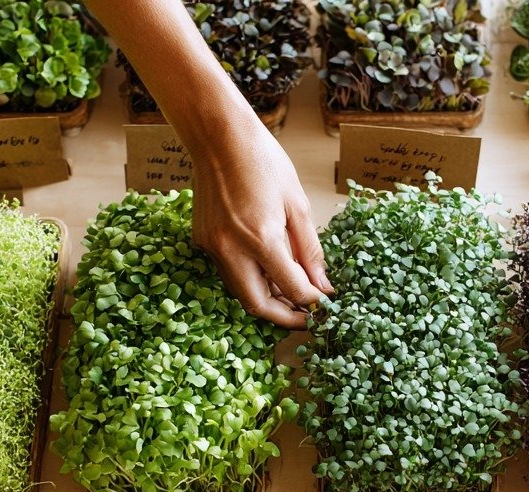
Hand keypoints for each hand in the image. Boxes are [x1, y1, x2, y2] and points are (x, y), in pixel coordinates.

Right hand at [192, 122, 332, 328]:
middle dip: (284, 317)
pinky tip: (269, 271)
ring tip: (291, 294)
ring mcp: (212, 247)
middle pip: (258, 305)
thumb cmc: (263, 162)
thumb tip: (321, 285)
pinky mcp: (203, 241)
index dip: (311, 302)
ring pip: (240, 292)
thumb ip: (310, 250)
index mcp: (261, 238)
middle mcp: (231, 249)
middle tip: (307, 317)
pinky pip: (229, 272)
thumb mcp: (298, 205)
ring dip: (267, 299)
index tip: (325, 304)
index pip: (291, 288)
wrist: (218, 136)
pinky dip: (251, 279)